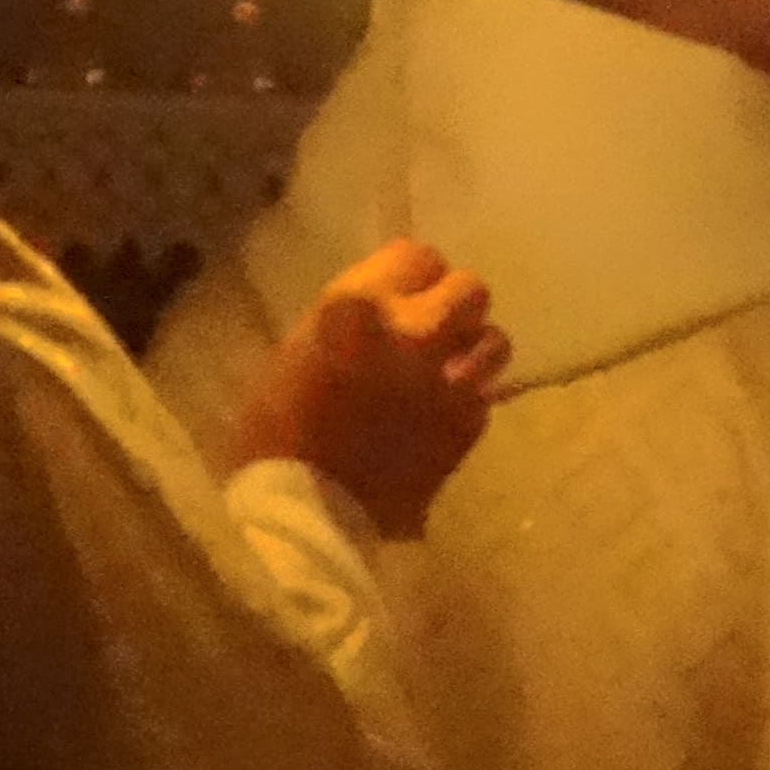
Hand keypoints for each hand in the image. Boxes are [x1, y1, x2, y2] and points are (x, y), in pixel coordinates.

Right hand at [226, 241, 510, 539]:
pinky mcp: (467, 424)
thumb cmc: (275, 432)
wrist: (304, 513)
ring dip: (473, 350)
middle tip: (433, 329)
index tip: (402, 291)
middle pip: (470, 289)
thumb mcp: (299, 352)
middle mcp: (414, 332)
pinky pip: (486, 395)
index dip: (411, 274)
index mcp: (359, 306)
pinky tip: (443, 416)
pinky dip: (468, 402)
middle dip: (453, 305)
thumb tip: (384, 307)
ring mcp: (448, 379)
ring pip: (494, 340)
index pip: (416, 256)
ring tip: (451, 369)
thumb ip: (351, 320)